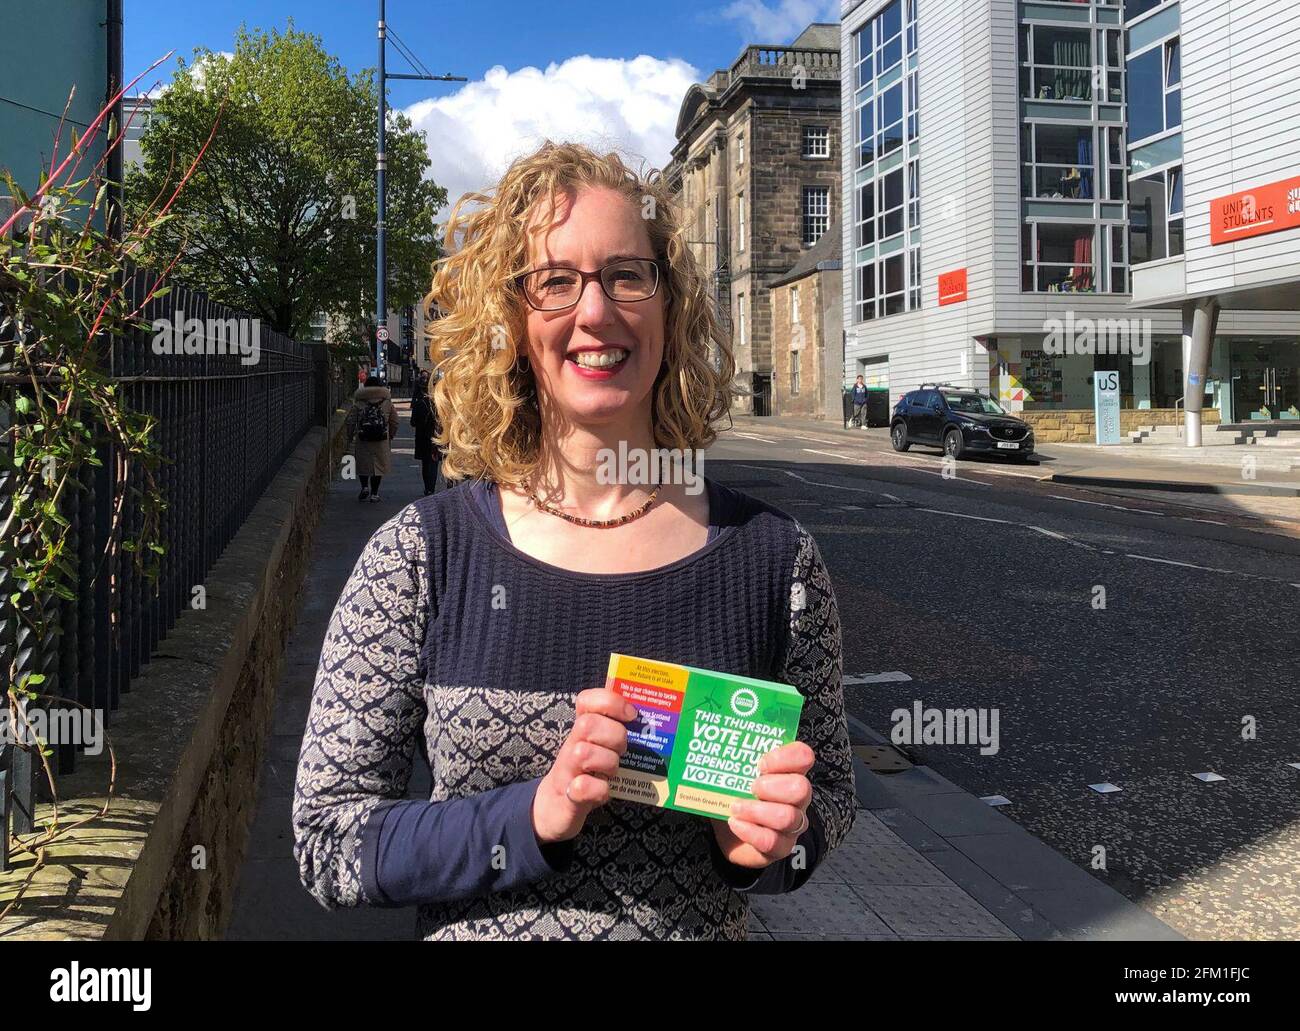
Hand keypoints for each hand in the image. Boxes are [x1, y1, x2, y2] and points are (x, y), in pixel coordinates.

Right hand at [532, 688, 635, 843]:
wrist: (558, 804)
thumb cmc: (589, 770)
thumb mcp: (600, 746)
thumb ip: (616, 729)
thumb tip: (650, 716)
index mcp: (582, 728)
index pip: (587, 700)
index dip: (610, 701)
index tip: (631, 714)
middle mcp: (572, 744)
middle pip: (587, 725)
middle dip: (614, 736)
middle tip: (623, 750)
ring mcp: (568, 769)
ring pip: (584, 754)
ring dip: (608, 763)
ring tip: (613, 772)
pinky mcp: (570, 796)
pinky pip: (583, 787)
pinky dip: (599, 789)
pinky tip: (603, 790)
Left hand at [711, 741, 814, 868]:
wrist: (727, 829)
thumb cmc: (733, 791)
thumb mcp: (732, 771)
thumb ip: (730, 754)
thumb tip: (711, 737)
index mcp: (788, 771)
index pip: (803, 756)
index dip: (786, 757)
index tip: (761, 763)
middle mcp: (796, 798)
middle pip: (801, 788)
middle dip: (773, 786)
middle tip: (751, 786)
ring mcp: (792, 825)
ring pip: (788, 817)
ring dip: (758, 811)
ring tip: (735, 807)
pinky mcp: (780, 848)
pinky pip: (772, 842)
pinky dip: (750, 832)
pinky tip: (735, 823)